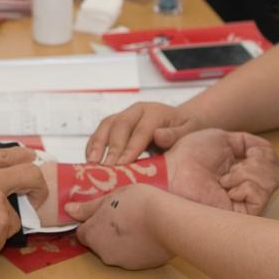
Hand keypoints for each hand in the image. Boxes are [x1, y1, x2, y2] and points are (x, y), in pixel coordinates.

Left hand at [65, 184, 174, 269]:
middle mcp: (103, 253)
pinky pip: (134, 256)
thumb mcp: (110, 197)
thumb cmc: (138, 205)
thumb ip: (88, 207)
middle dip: (107, 231)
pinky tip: (148, 234)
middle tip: (122, 214)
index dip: (92, 221)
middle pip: (99, 242)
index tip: (104, 213)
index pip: (82, 232)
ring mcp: (122, 262)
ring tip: (138, 223)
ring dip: (123, 240)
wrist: (168, 221)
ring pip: (117, 250)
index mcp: (92, 235)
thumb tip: (68, 210)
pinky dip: (137, 247)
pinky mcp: (141, 267)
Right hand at [86, 101, 201, 164]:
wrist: (180, 123)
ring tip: (91, 164)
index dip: (131, 146)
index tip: (123, 164)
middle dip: (112, 147)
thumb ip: (176, 134)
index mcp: (155, 112)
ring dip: (97, 145)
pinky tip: (90, 162)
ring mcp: (124, 116)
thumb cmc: (185, 130)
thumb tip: (158, 135)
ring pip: (106, 126)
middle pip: (120, 126)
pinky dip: (93, 146)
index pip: (141, 129)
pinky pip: (101, 133)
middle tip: (107, 167)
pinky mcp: (115, 125)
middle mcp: (136, 111)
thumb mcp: (189, 131)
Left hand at [166, 129, 278, 214]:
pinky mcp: (244, 215)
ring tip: (225, 179)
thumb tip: (265, 150)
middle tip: (234, 167)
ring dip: (248, 171)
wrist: (173, 173)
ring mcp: (246, 202)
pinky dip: (244, 184)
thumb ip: (247, 142)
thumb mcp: (220, 138)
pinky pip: (261, 193)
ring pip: (273, 180)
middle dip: (260, 161)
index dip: (265, 153)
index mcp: (243, 170)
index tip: (246, 152)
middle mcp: (248, 187)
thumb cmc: (188, 156)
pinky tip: (227, 189)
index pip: (274, 162)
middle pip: (278, 172)